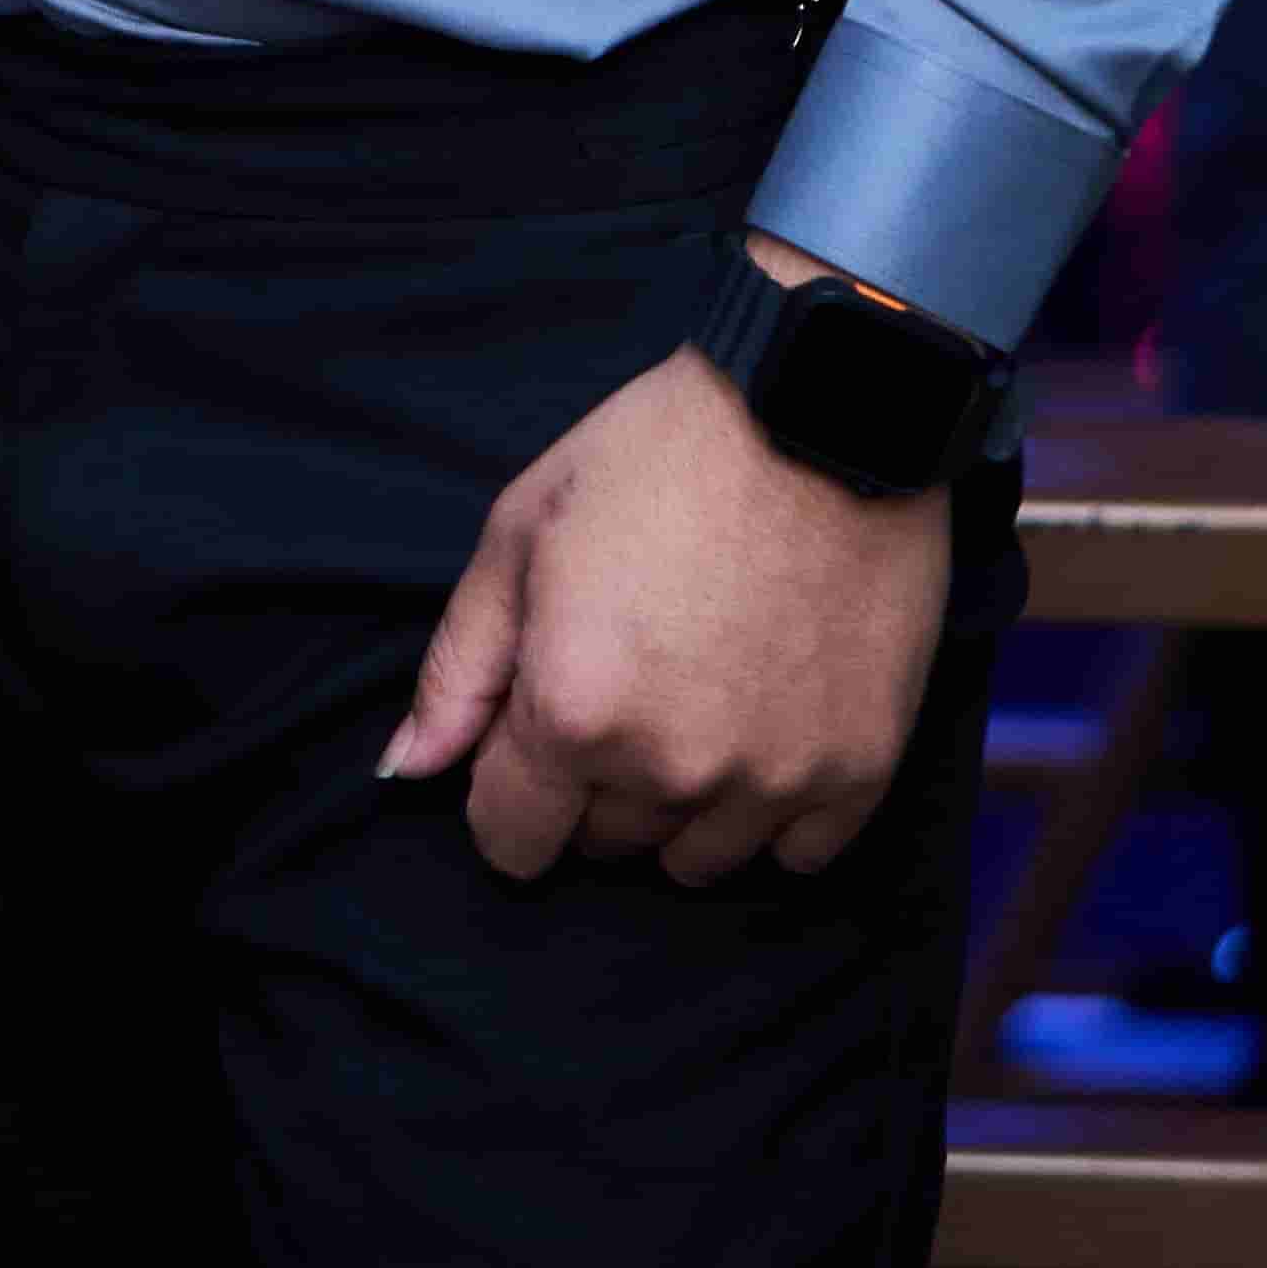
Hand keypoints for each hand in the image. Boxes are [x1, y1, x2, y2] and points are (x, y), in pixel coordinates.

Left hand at [381, 347, 948, 888]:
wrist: (821, 407)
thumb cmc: (658, 454)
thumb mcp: (523, 530)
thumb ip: (460, 666)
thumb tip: (407, 769)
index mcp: (574, 709)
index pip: (510, 840)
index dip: (506, 789)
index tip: (531, 733)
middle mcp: (673, 768)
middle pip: (602, 844)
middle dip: (592, 780)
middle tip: (625, 675)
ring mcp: (774, 780)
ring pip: (695, 860)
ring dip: (680, 802)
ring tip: (696, 693)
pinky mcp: (859, 773)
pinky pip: (796, 857)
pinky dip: (772, 811)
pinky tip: (766, 722)